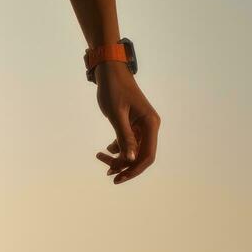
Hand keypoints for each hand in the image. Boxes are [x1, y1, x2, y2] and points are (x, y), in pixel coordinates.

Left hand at [93, 62, 160, 183]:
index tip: (118, 178)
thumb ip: (124, 137)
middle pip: (141, 156)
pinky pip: (129, 144)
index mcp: (150, 123)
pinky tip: (105, 150)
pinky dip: (118, 149)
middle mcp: (150, 126)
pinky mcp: (134, 125)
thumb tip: (131, 160)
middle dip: (125, 166)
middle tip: (106, 172)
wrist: (110, 73)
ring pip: (133, 151)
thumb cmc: (113, 90)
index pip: (147, 156)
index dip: (134, 170)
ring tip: (100, 157)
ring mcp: (142, 126)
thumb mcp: (116, 115)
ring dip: (119, 158)